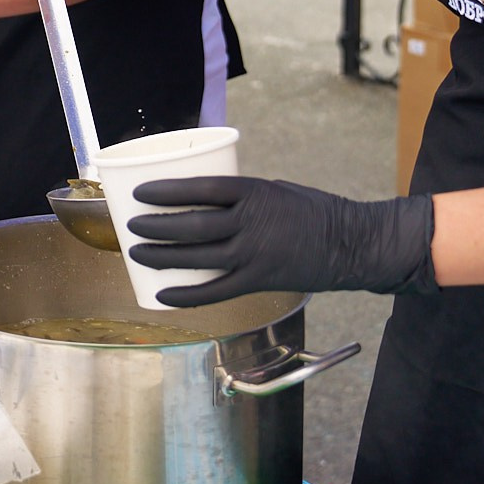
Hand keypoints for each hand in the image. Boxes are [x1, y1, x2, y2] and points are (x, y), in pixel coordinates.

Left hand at [126, 176, 437, 307]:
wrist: (353, 243)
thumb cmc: (314, 210)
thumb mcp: (275, 189)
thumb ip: (241, 196)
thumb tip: (203, 201)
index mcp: (253, 192)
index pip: (200, 188)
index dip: (166, 191)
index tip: (139, 192)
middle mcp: (251, 223)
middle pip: (191, 226)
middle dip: (155, 227)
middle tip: (131, 225)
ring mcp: (255, 255)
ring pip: (197, 258)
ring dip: (162, 257)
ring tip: (137, 253)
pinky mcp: (259, 281)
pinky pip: (215, 291)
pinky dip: (187, 295)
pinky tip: (163, 294)